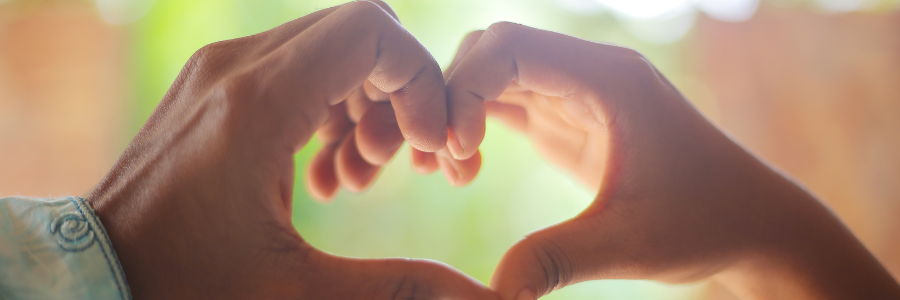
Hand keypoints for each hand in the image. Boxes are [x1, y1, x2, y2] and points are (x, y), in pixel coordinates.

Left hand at [86, 2, 496, 298]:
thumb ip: (400, 289)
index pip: (370, 31)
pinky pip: (298, 66)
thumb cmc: (183, 286)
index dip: (419, 80)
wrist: (94, 277)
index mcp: (258, 104)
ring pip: (330, 45)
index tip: (423, 145)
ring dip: (367, 100)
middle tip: (398, 161)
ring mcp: (221, 70)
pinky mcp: (217, 85)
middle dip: (400, 90)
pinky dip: (333, 104)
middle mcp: (237, 67)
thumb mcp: (297, 293)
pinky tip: (328, 169)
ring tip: (361, 174)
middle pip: (358, 29)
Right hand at [442, 23, 899, 299]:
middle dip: (452, 97)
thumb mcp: (630, 245)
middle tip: (439, 165)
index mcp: (610, 78)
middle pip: (492, 49)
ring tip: (448, 172)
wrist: (749, 224)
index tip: (456, 150)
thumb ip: (557, 260)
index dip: (467, 87)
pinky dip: (474, 124)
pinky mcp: (569, 118)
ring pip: (493, 71)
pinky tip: (466, 169)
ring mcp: (577, 92)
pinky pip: (505, 99)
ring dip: (458, 111)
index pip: (511, 46)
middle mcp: (590, 72)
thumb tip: (493, 293)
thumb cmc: (706, 223)